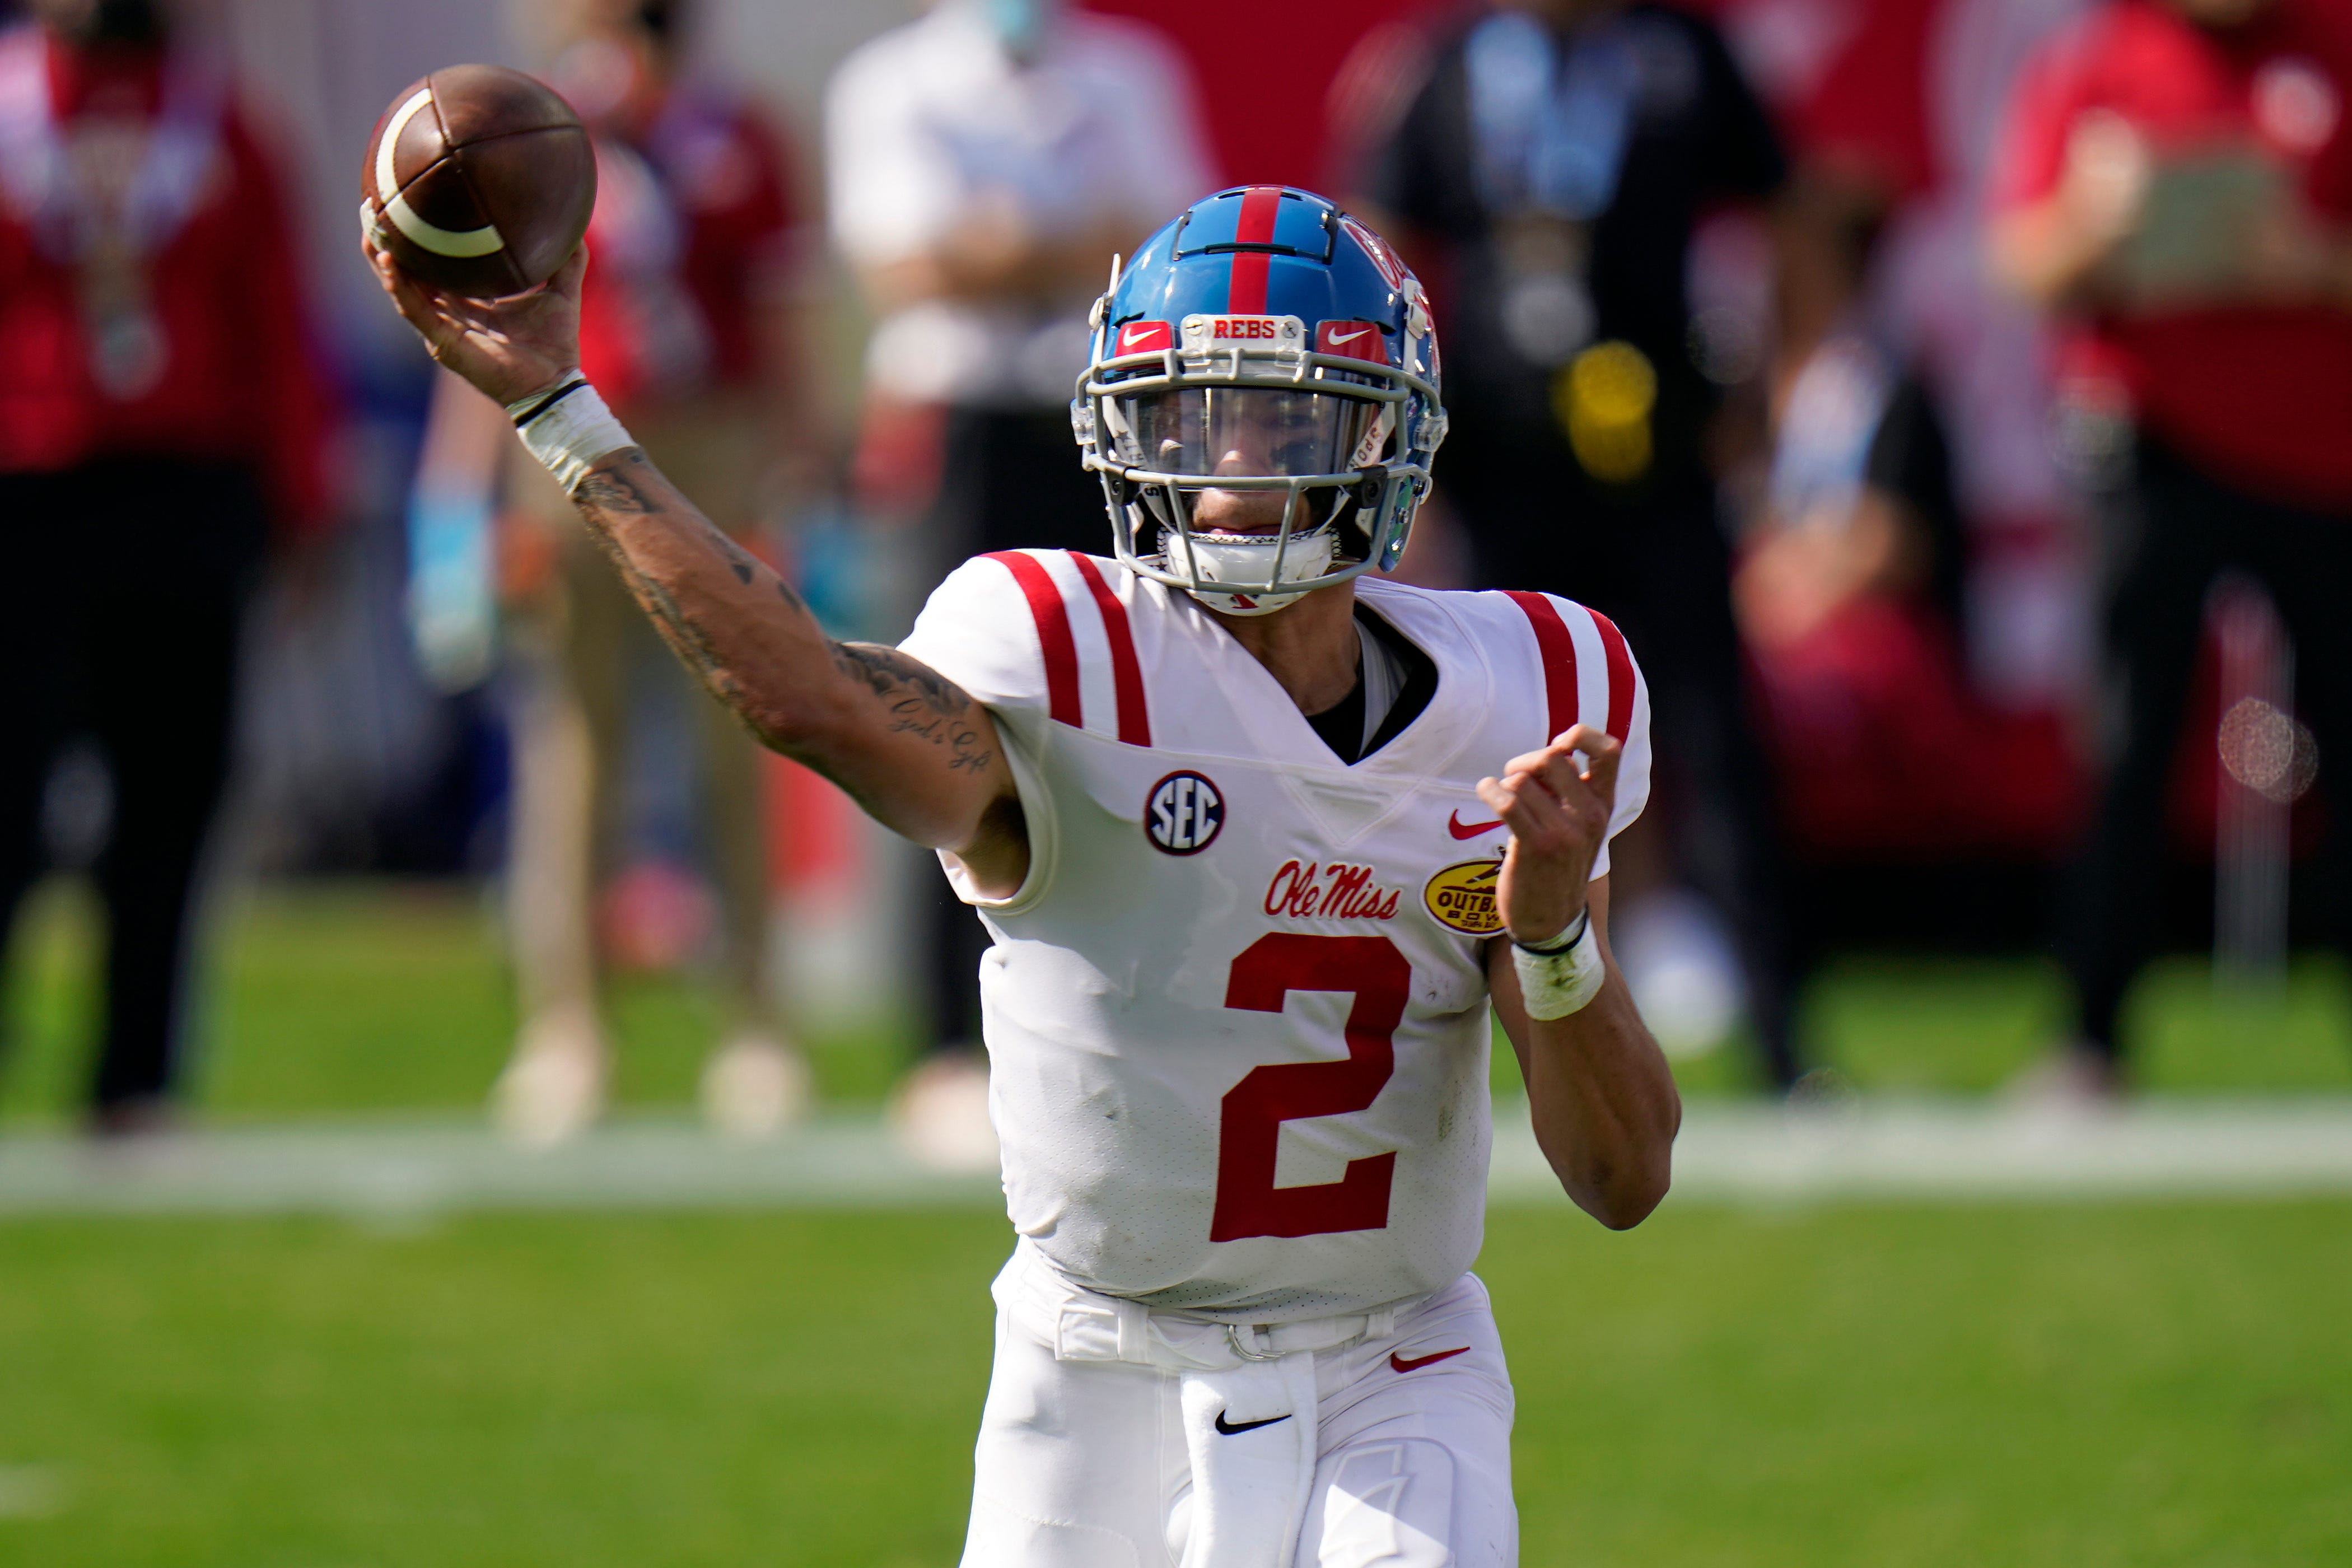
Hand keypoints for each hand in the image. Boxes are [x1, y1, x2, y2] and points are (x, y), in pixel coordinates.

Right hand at [363, 217, 583, 407]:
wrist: (555, 383)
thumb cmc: (555, 344)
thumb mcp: (561, 292)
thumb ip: (567, 262)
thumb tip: (577, 226)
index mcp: (469, 301)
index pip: (437, 267)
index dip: (421, 241)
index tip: (409, 206)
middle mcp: (450, 313)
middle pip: (408, 275)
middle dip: (389, 245)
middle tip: (374, 209)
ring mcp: (443, 328)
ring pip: (402, 290)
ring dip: (382, 262)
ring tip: (369, 231)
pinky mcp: (443, 342)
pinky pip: (415, 311)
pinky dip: (400, 287)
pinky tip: (389, 262)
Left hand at [1475, 724, 1620, 943]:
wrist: (1551, 920)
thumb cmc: (1560, 864)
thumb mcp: (1581, 825)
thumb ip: (1575, 789)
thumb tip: (1555, 749)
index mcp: (1603, 804)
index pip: (1609, 751)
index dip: (1581, 734)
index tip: (1559, 743)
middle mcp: (1589, 816)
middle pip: (1551, 757)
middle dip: (1525, 760)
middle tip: (1516, 777)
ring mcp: (1564, 832)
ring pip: (1522, 780)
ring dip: (1504, 782)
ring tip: (1503, 797)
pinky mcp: (1535, 847)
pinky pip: (1507, 801)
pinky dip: (1489, 790)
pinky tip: (1486, 792)